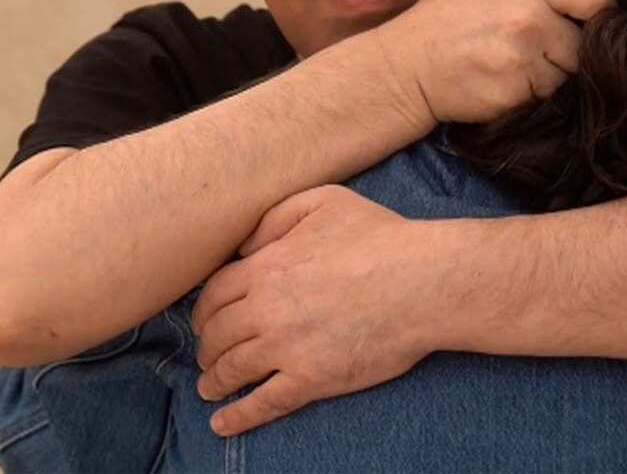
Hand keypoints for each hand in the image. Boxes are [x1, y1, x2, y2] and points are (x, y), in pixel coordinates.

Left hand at [190, 185, 439, 435]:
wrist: (422, 281)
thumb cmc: (381, 236)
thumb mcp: (324, 201)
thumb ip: (276, 217)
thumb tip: (244, 247)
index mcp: (267, 267)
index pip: (215, 294)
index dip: (204, 310)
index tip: (204, 321)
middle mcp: (266, 309)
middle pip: (218, 334)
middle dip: (207, 347)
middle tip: (207, 355)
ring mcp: (286, 348)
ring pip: (233, 369)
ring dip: (215, 381)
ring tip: (210, 388)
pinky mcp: (311, 379)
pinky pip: (263, 403)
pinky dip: (238, 416)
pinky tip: (222, 424)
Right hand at [376, 0, 614, 124]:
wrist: (409, 65)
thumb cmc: (444, 9)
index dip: (598, 7)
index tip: (583, 11)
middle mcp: (531, 26)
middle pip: (589, 40)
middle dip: (575, 42)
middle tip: (547, 39)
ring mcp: (524, 65)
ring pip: (570, 72)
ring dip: (556, 69)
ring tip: (524, 59)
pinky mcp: (516, 97)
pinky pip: (548, 96)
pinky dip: (536, 91)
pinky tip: (511, 79)